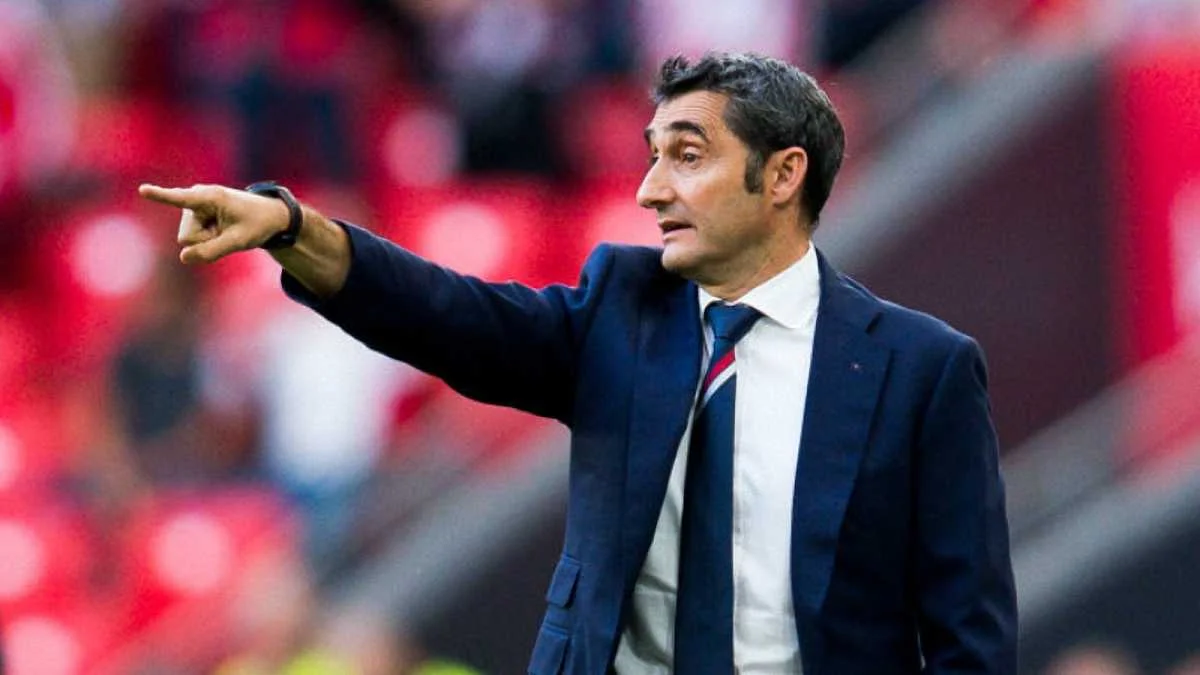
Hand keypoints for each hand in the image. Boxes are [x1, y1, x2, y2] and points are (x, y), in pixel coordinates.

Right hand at [138, 183, 290, 263]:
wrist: (267, 215)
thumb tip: (183, 258)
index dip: (161, 196)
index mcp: (210, 197)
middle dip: (206, 241)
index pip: (180, 198)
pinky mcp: (191, 215)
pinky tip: (217, 229)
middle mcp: (196, 198)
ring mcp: (192, 207)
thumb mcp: (239, 241)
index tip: (143, 190)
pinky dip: (206, 239)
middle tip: (228, 231)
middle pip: (187, 237)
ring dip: (208, 239)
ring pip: (188, 240)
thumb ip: (212, 251)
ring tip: (226, 228)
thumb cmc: (256, 224)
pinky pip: (191, 239)